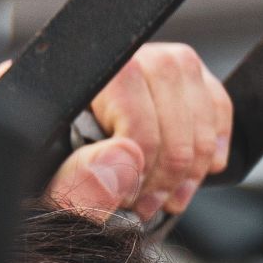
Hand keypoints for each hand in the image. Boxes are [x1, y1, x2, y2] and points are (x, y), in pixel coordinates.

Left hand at [0, 42, 233, 220]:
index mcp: (72, 74)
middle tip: (146, 207)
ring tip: (165, 200)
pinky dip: (213, 148)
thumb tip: (126, 160)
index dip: (140, 167)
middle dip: (167, 172)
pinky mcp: (184, 75)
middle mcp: (118, 55)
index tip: (129, 200)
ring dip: (191, 168)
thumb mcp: (48, 192)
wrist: (55, 178)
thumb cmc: (44, 182)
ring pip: (200, 109)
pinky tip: (190, 176)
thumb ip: (79, 180)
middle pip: (173, 112)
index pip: (133, 108)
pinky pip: (217, 105)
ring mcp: (155, 59)